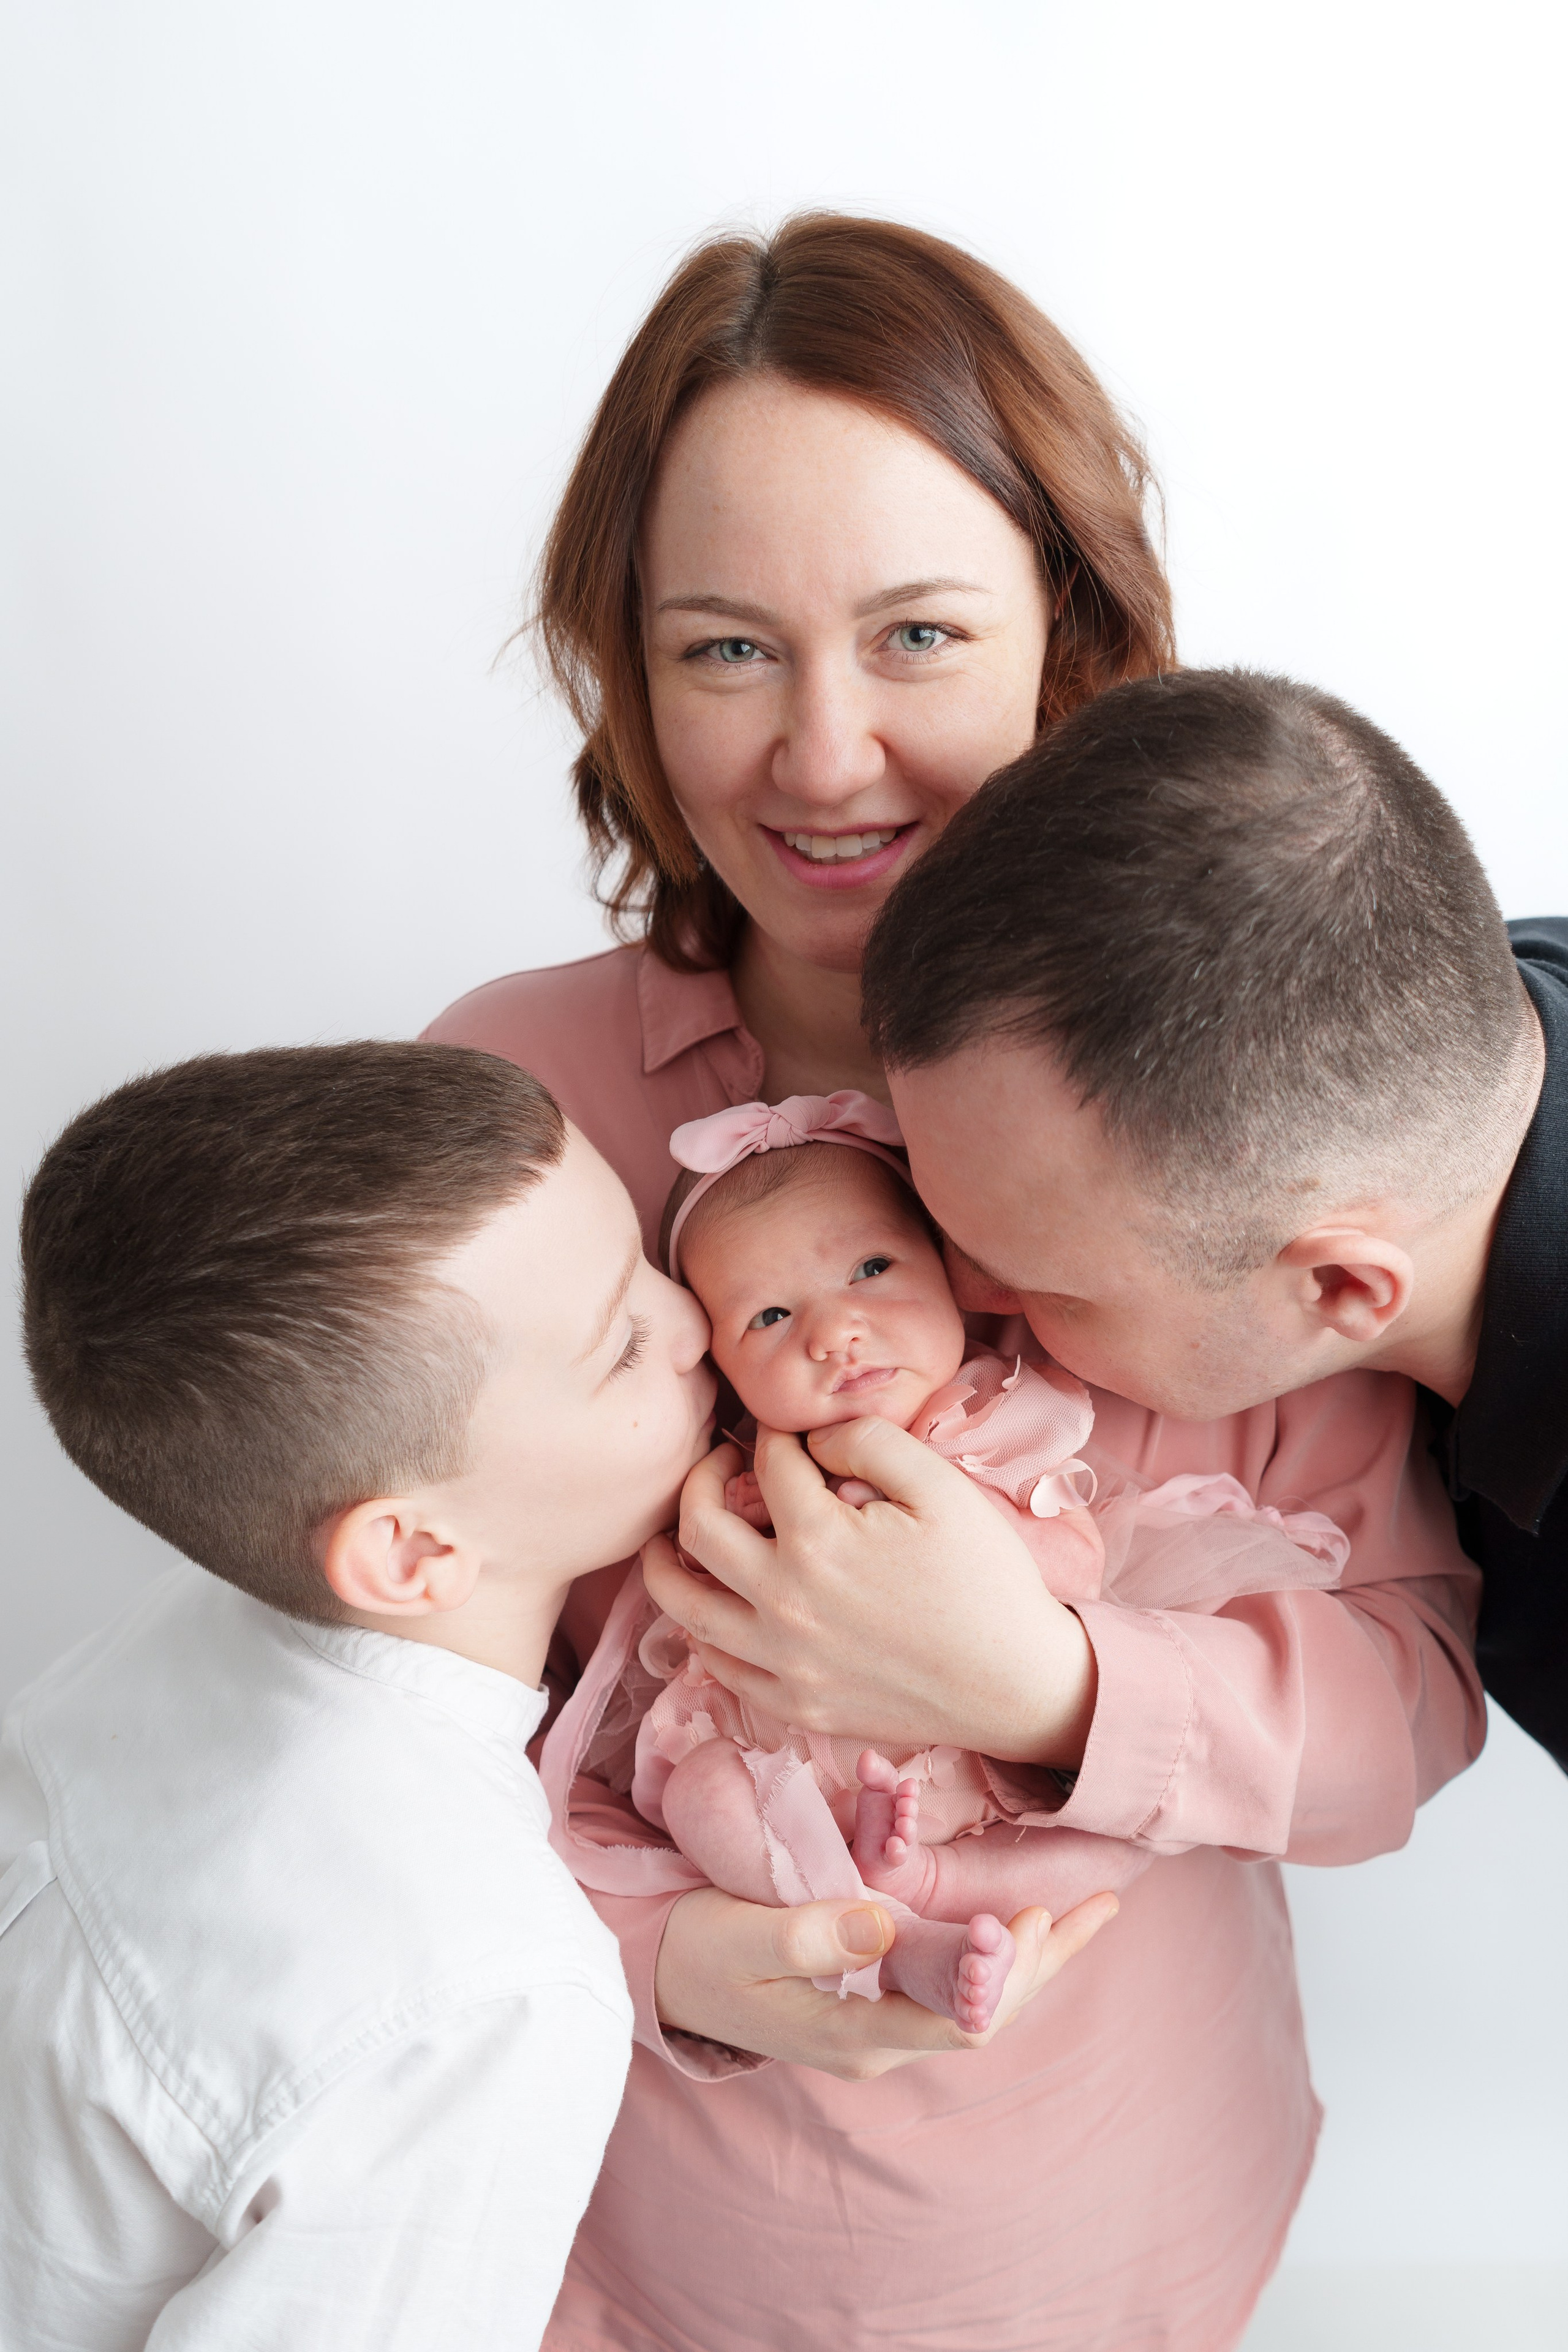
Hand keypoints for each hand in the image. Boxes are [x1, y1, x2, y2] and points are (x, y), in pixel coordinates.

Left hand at [642, 1424, 1097, 1767]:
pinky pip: (718, 1667)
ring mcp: (783, 1662)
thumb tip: (811, 1439)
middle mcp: (783, 1603)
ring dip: (666, 1563)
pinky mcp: (794, 1706)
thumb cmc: (988, 1580)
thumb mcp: (941, 1486)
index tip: (784, 1433)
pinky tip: (715, 1606)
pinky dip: (701, 1632)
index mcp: (818, 1541)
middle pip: (698, 1528)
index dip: (773, 1436)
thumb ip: (868, 1441)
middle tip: (720, 1467)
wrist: (1019, 1684)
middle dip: (700, 1481)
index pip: (767, 1465)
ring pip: (684, 1606)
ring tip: (672, 1539)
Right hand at [654, 1885, 1117, 2078]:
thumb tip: (883, 1925)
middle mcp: (881, 2037)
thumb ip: (806, 1934)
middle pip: (987, 2012)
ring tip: (1095, 1912)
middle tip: (1097, 1906)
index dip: (999, 1973)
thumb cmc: (696, 1950)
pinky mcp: (877, 1992)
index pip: (955, 2017)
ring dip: (1038, 1957)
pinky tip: (1032, 1924)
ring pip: (982, 1998)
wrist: (659, 1972)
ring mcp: (881, 2018)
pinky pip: (958, 1981)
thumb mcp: (739, 1936)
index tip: (1027, 1919)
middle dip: (1044, 1962)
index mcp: (854, 2036)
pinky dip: (1001, 1949)